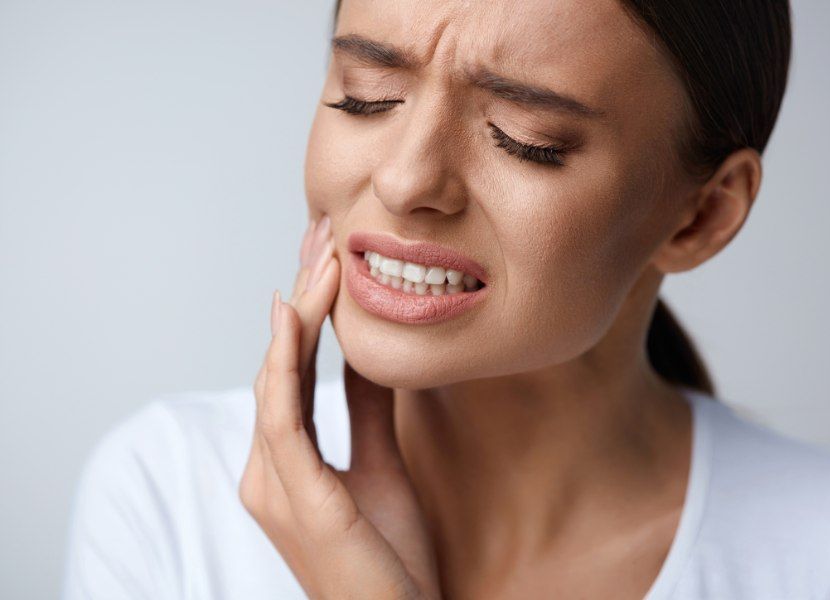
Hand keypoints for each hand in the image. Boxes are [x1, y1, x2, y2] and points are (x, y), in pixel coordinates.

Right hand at [239, 215, 441, 599]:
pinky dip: (285, 360)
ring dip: (298, 314)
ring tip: (321, 256)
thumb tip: (368, 355)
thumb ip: (365, 413)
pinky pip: (284, 415)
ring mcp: (273, 486)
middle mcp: (267, 470)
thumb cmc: (388, 559)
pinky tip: (294, 314)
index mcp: (285, 465)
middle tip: (321, 235)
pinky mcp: (297, 500)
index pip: (291, 373)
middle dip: (301, 298)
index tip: (327, 260)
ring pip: (276, 379)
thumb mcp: (381, 467)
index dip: (306, 314)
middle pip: (278, 365)